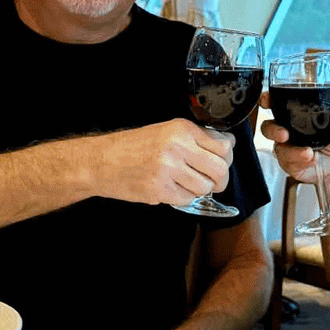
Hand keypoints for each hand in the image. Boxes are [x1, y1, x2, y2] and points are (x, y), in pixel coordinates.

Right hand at [94, 119, 234, 206]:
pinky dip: (183, 197)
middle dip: (221, 180)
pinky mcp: (160, 190)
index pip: (224, 145)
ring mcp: (168, 170)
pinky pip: (187, 199)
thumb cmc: (133, 147)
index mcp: (181, 130)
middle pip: (220, 169)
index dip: (227, 158)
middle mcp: (177, 147)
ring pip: (205, 187)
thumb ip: (195, 139)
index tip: (222, 162)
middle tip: (214, 182)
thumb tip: (227, 147)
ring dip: (200, 190)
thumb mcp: (166, 131)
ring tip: (186, 184)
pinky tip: (171, 188)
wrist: (102, 161)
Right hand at [257, 91, 329, 185]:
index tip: (268, 100)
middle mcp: (288, 131)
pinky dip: (301, 161)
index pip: (276, 105)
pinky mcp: (290, 163)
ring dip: (292, 152)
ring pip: (279, 149)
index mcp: (296, 116)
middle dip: (273, 130)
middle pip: (268, 127)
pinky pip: (289, 163)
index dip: (267, 100)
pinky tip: (312, 159)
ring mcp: (287, 148)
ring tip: (307, 153)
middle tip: (285, 134)